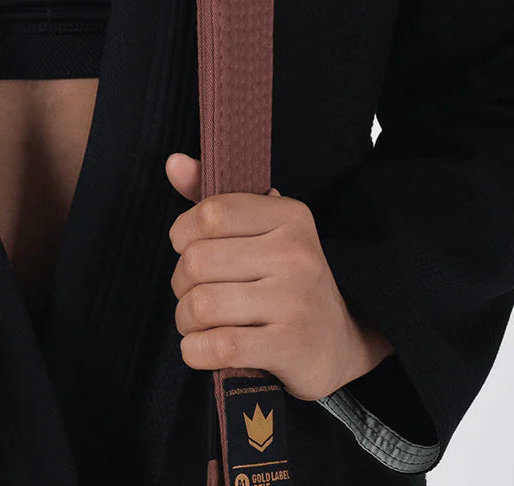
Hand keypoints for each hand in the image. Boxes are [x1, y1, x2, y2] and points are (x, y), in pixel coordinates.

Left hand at [165, 153, 392, 401]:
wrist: (340, 343)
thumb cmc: (285, 279)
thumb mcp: (259, 231)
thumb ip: (212, 198)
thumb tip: (173, 162)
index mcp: (288, 216)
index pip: (209, 214)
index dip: (182, 234)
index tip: (188, 248)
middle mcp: (295, 254)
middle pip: (197, 262)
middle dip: (181, 284)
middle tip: (192, 293)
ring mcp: (295, 301)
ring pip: (202, 305)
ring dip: (185, 320)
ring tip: (197, 322)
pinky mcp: (291, 347)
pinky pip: (218, 346)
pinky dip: (195, 350)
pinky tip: (201, 347)